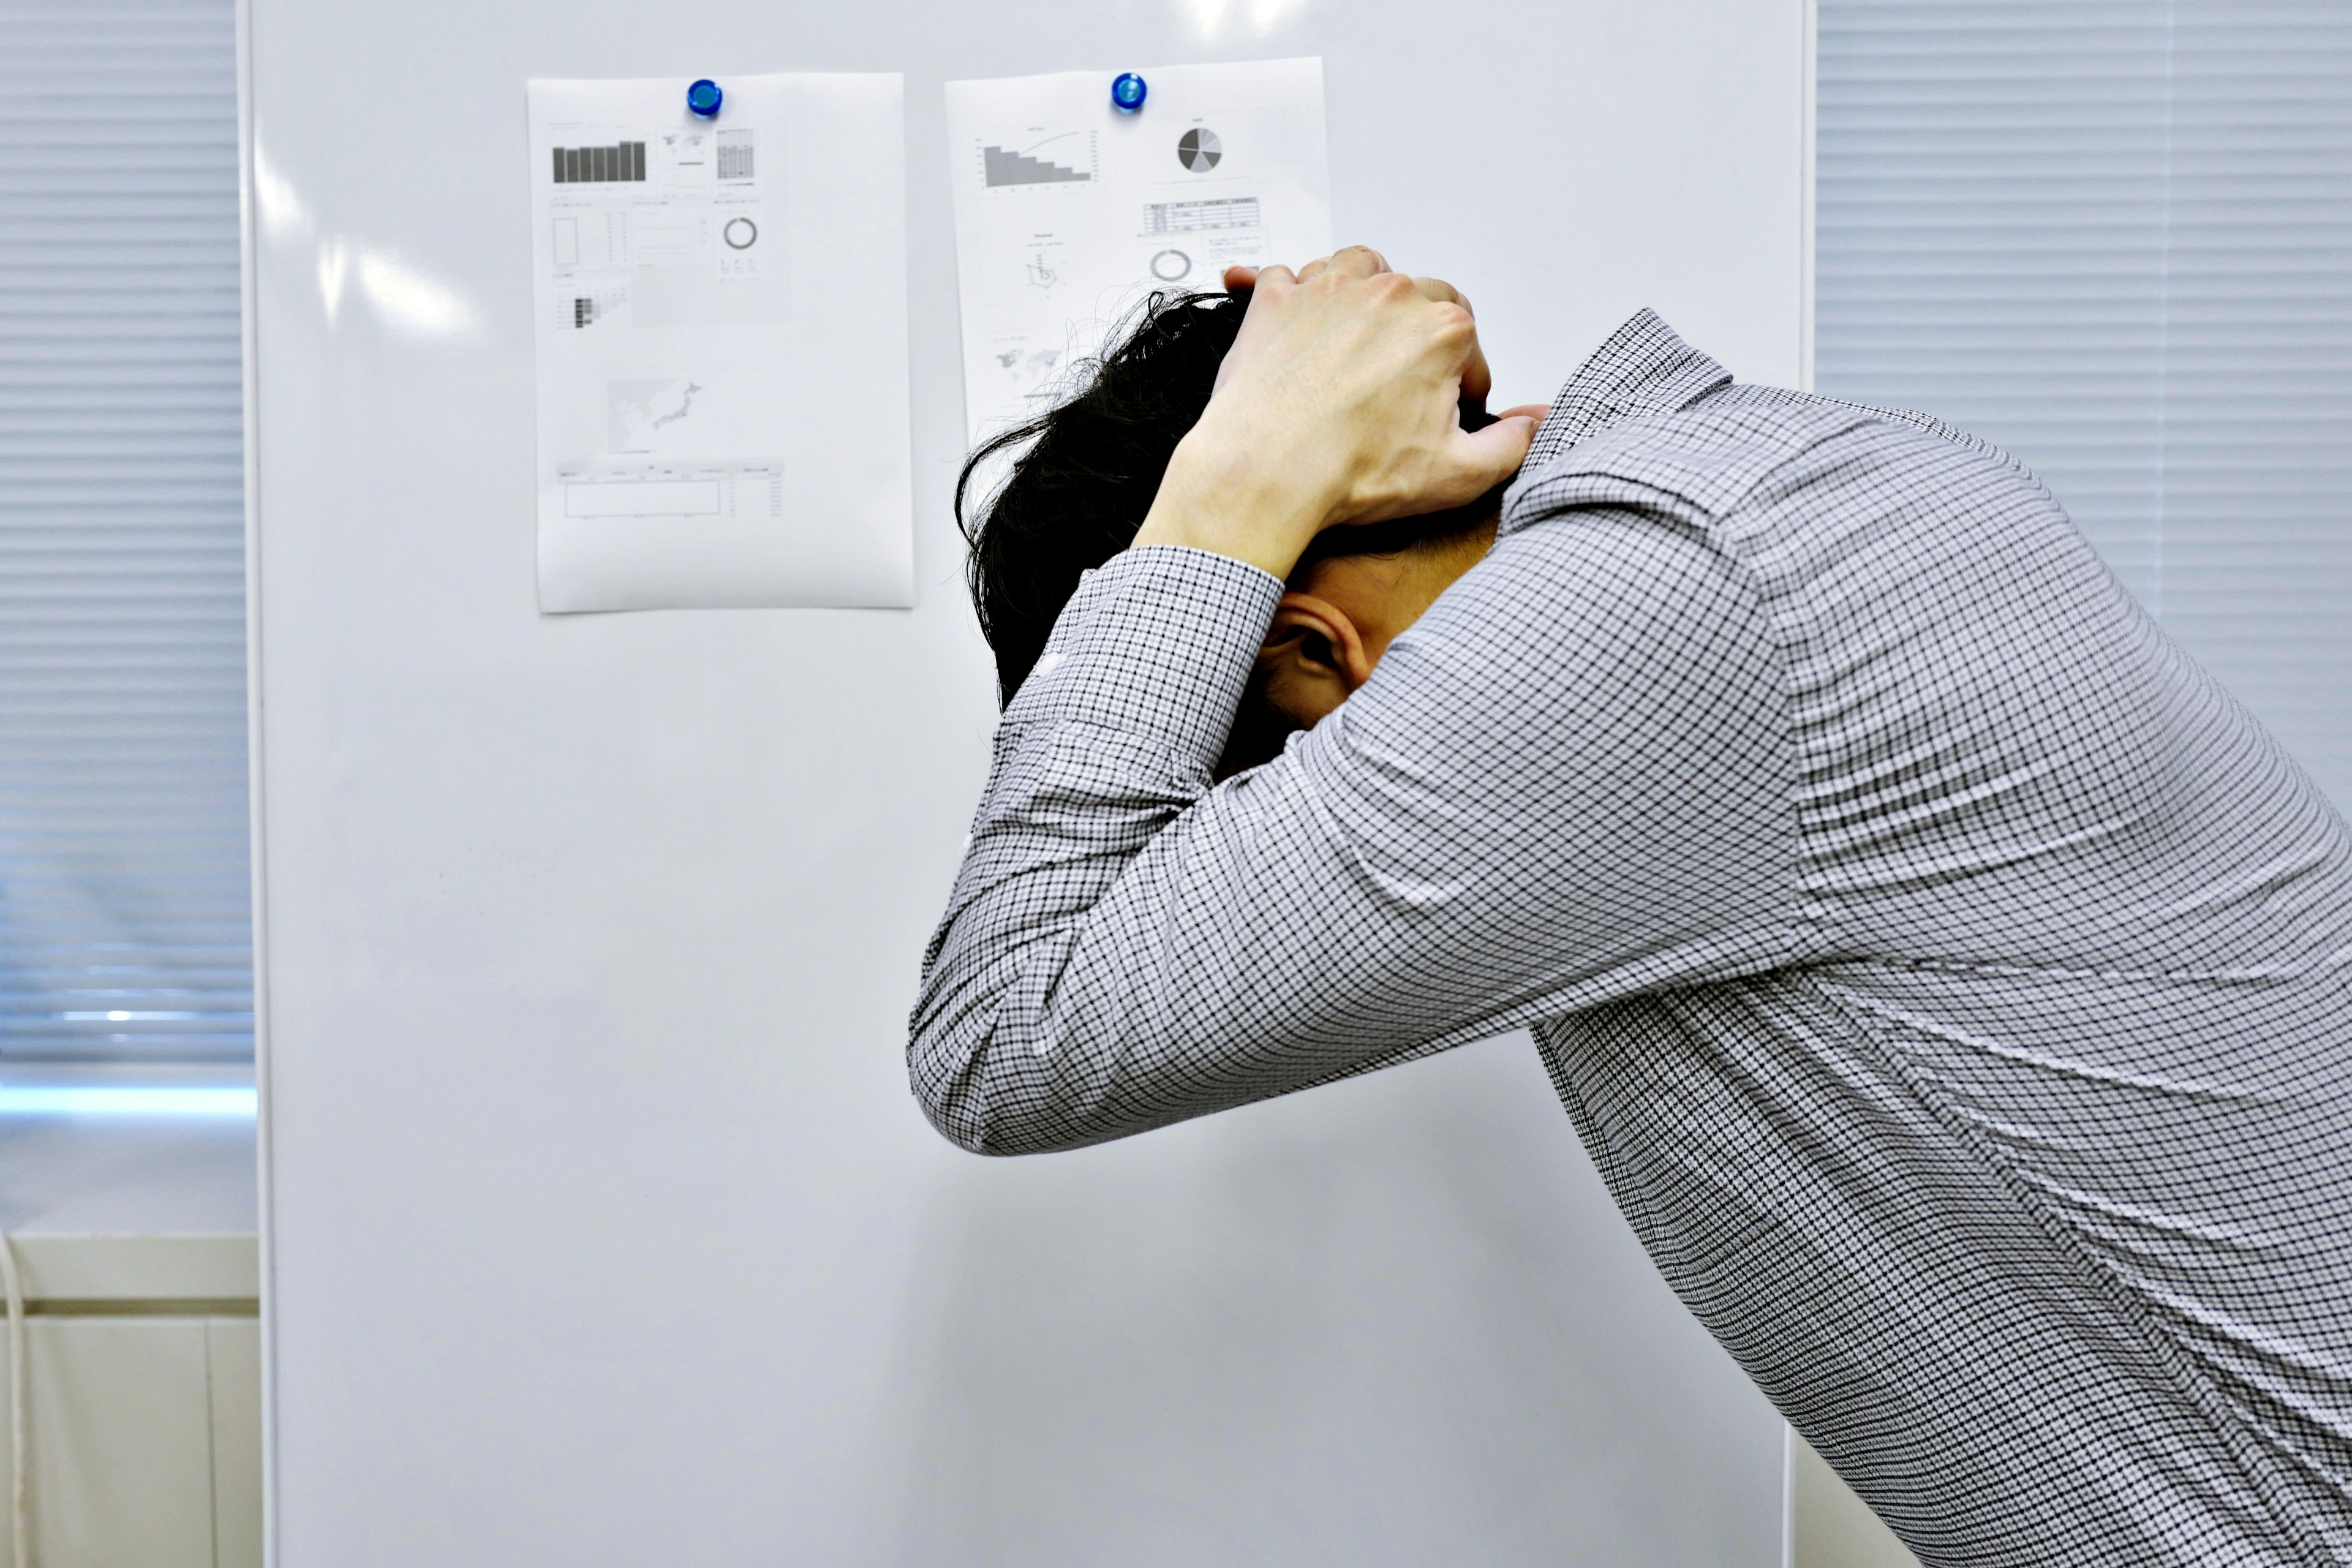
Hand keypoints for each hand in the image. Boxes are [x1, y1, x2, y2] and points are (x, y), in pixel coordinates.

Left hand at [1131, 248, 1535, 579]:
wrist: (1268, 470)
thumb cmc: (1350, 470)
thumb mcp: (1457, 475)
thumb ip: (1509, 446)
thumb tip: (1530, 427)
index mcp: (1439, 330)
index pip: (1469, 343)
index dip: (1463, 381)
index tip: (1449, 407)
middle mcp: (1388, 296)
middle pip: (1420, 297)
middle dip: (1420, 333)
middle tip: (1407, 375)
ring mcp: (1329, 290)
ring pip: (1361, 269)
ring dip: (1367, 294)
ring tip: (1361, 332)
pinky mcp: (1278, 300)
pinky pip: (1289, 275)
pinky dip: (1293, 290)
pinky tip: (1292, 312)